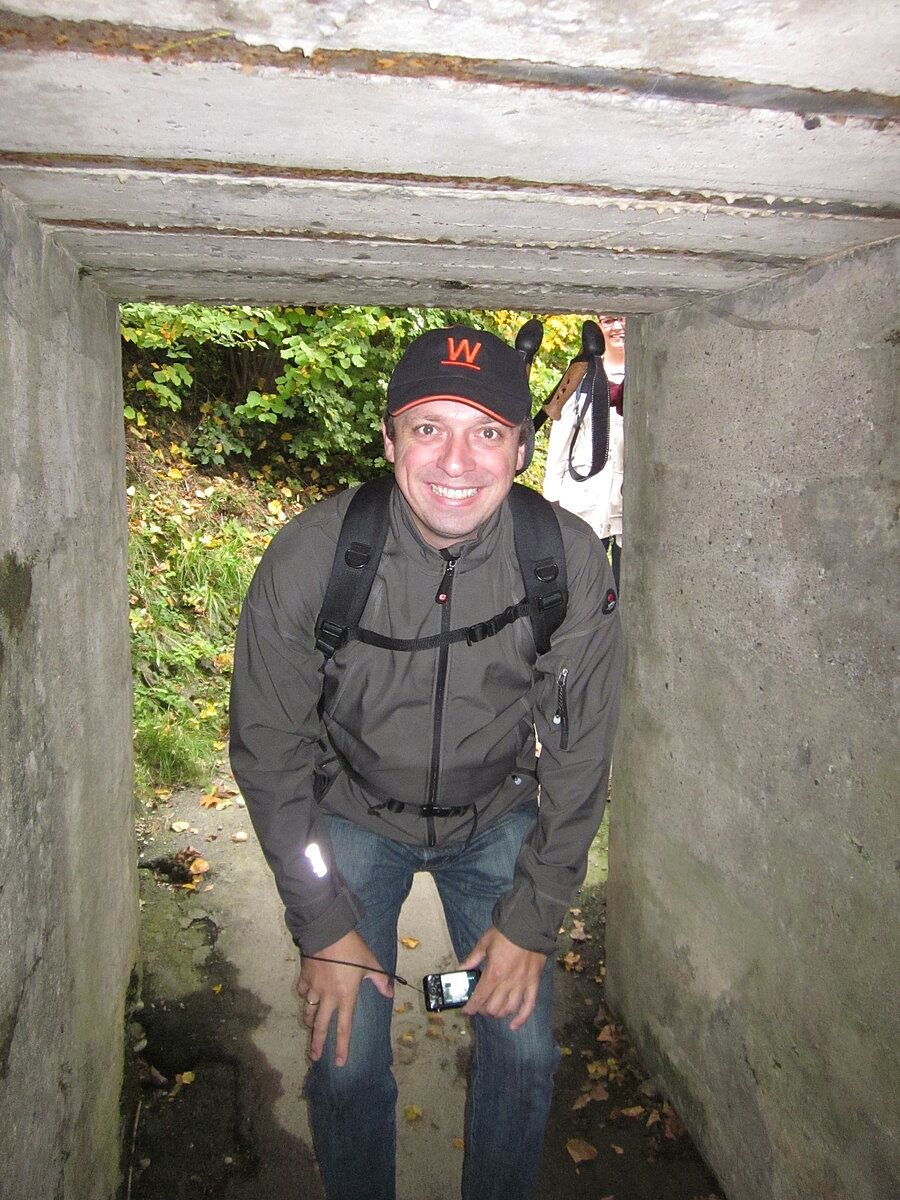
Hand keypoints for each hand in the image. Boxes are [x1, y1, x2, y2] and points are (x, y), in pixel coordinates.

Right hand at [297, 930, 392, 1066]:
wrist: (328, 932)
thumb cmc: (352, 948)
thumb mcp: (370, 963)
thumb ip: (380, 980)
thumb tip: (390, 994)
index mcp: (346, 996)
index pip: (344, 1028)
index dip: (341, 1047)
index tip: (339, 1062)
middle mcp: (329, 997)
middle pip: (320, 1026)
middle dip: (317, 1044)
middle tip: (315, 1057)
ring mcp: (314, 988)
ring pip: (308, 1011)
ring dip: (308, 1022)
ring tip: (308, 1028)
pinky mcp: (305, 977)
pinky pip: (303, 993)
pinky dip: (305, 997)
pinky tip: (306, 997)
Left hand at [458, 927, 546, 1030]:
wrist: (529, 924)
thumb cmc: (507, 932)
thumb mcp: (485, 942)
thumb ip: (472, 958)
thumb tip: (461, 968)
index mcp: (494, 972)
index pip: (480, 997)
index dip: (471, 1007)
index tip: (466, 1011)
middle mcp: (508, 981)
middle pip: (493, 1007)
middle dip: (483, 1010)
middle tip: (480, 1006)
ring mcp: (523, 984)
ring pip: (509, 1009)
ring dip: (499, 1013)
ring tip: (494, 1010)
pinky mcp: (534, 983)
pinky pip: (529, 1006)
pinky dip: (521, 1019)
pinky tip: (513, 1025)